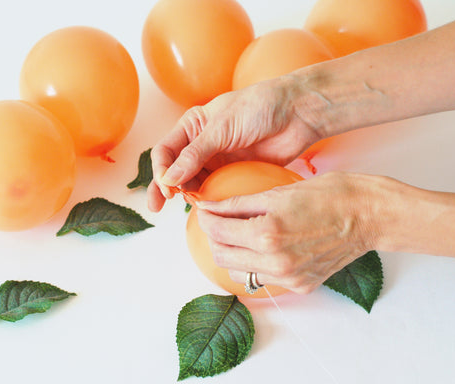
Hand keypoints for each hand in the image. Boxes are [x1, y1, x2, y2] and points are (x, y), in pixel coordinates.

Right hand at [147, 76, 323, 211]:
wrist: (296, 113)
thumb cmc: (259, 108)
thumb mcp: (222, 128)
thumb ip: (195, 154)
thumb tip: (168, 179)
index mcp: (192, 126)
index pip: (165, 151)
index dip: (161, 170)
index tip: (167, 188)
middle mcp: (201, 145)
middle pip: (175, 170)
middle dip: (166, 187)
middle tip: (158, 207)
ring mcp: (218, 160)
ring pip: (195, 182)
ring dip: (189, 194)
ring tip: (192, 205)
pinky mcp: (235, 173)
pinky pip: (217, 189)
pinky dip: (211, 199)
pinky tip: (210, 208)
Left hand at [195, 172, 380, 293]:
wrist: (368, 215)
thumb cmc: (330, 195)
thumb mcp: (277, 191)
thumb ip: (238, 203)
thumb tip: (210, 206)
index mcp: (267, 234)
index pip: (217, 231)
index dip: (205, 219)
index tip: (205, 211)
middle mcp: (275, 261)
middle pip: (222, 258)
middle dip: (214, 238)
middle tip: (218, 222)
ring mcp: (289, 278)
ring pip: (241, 273)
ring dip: (233, 254)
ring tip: (239, 235)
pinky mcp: (301, 286)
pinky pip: (265, 279)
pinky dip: (256, 264)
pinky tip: (263, 247)